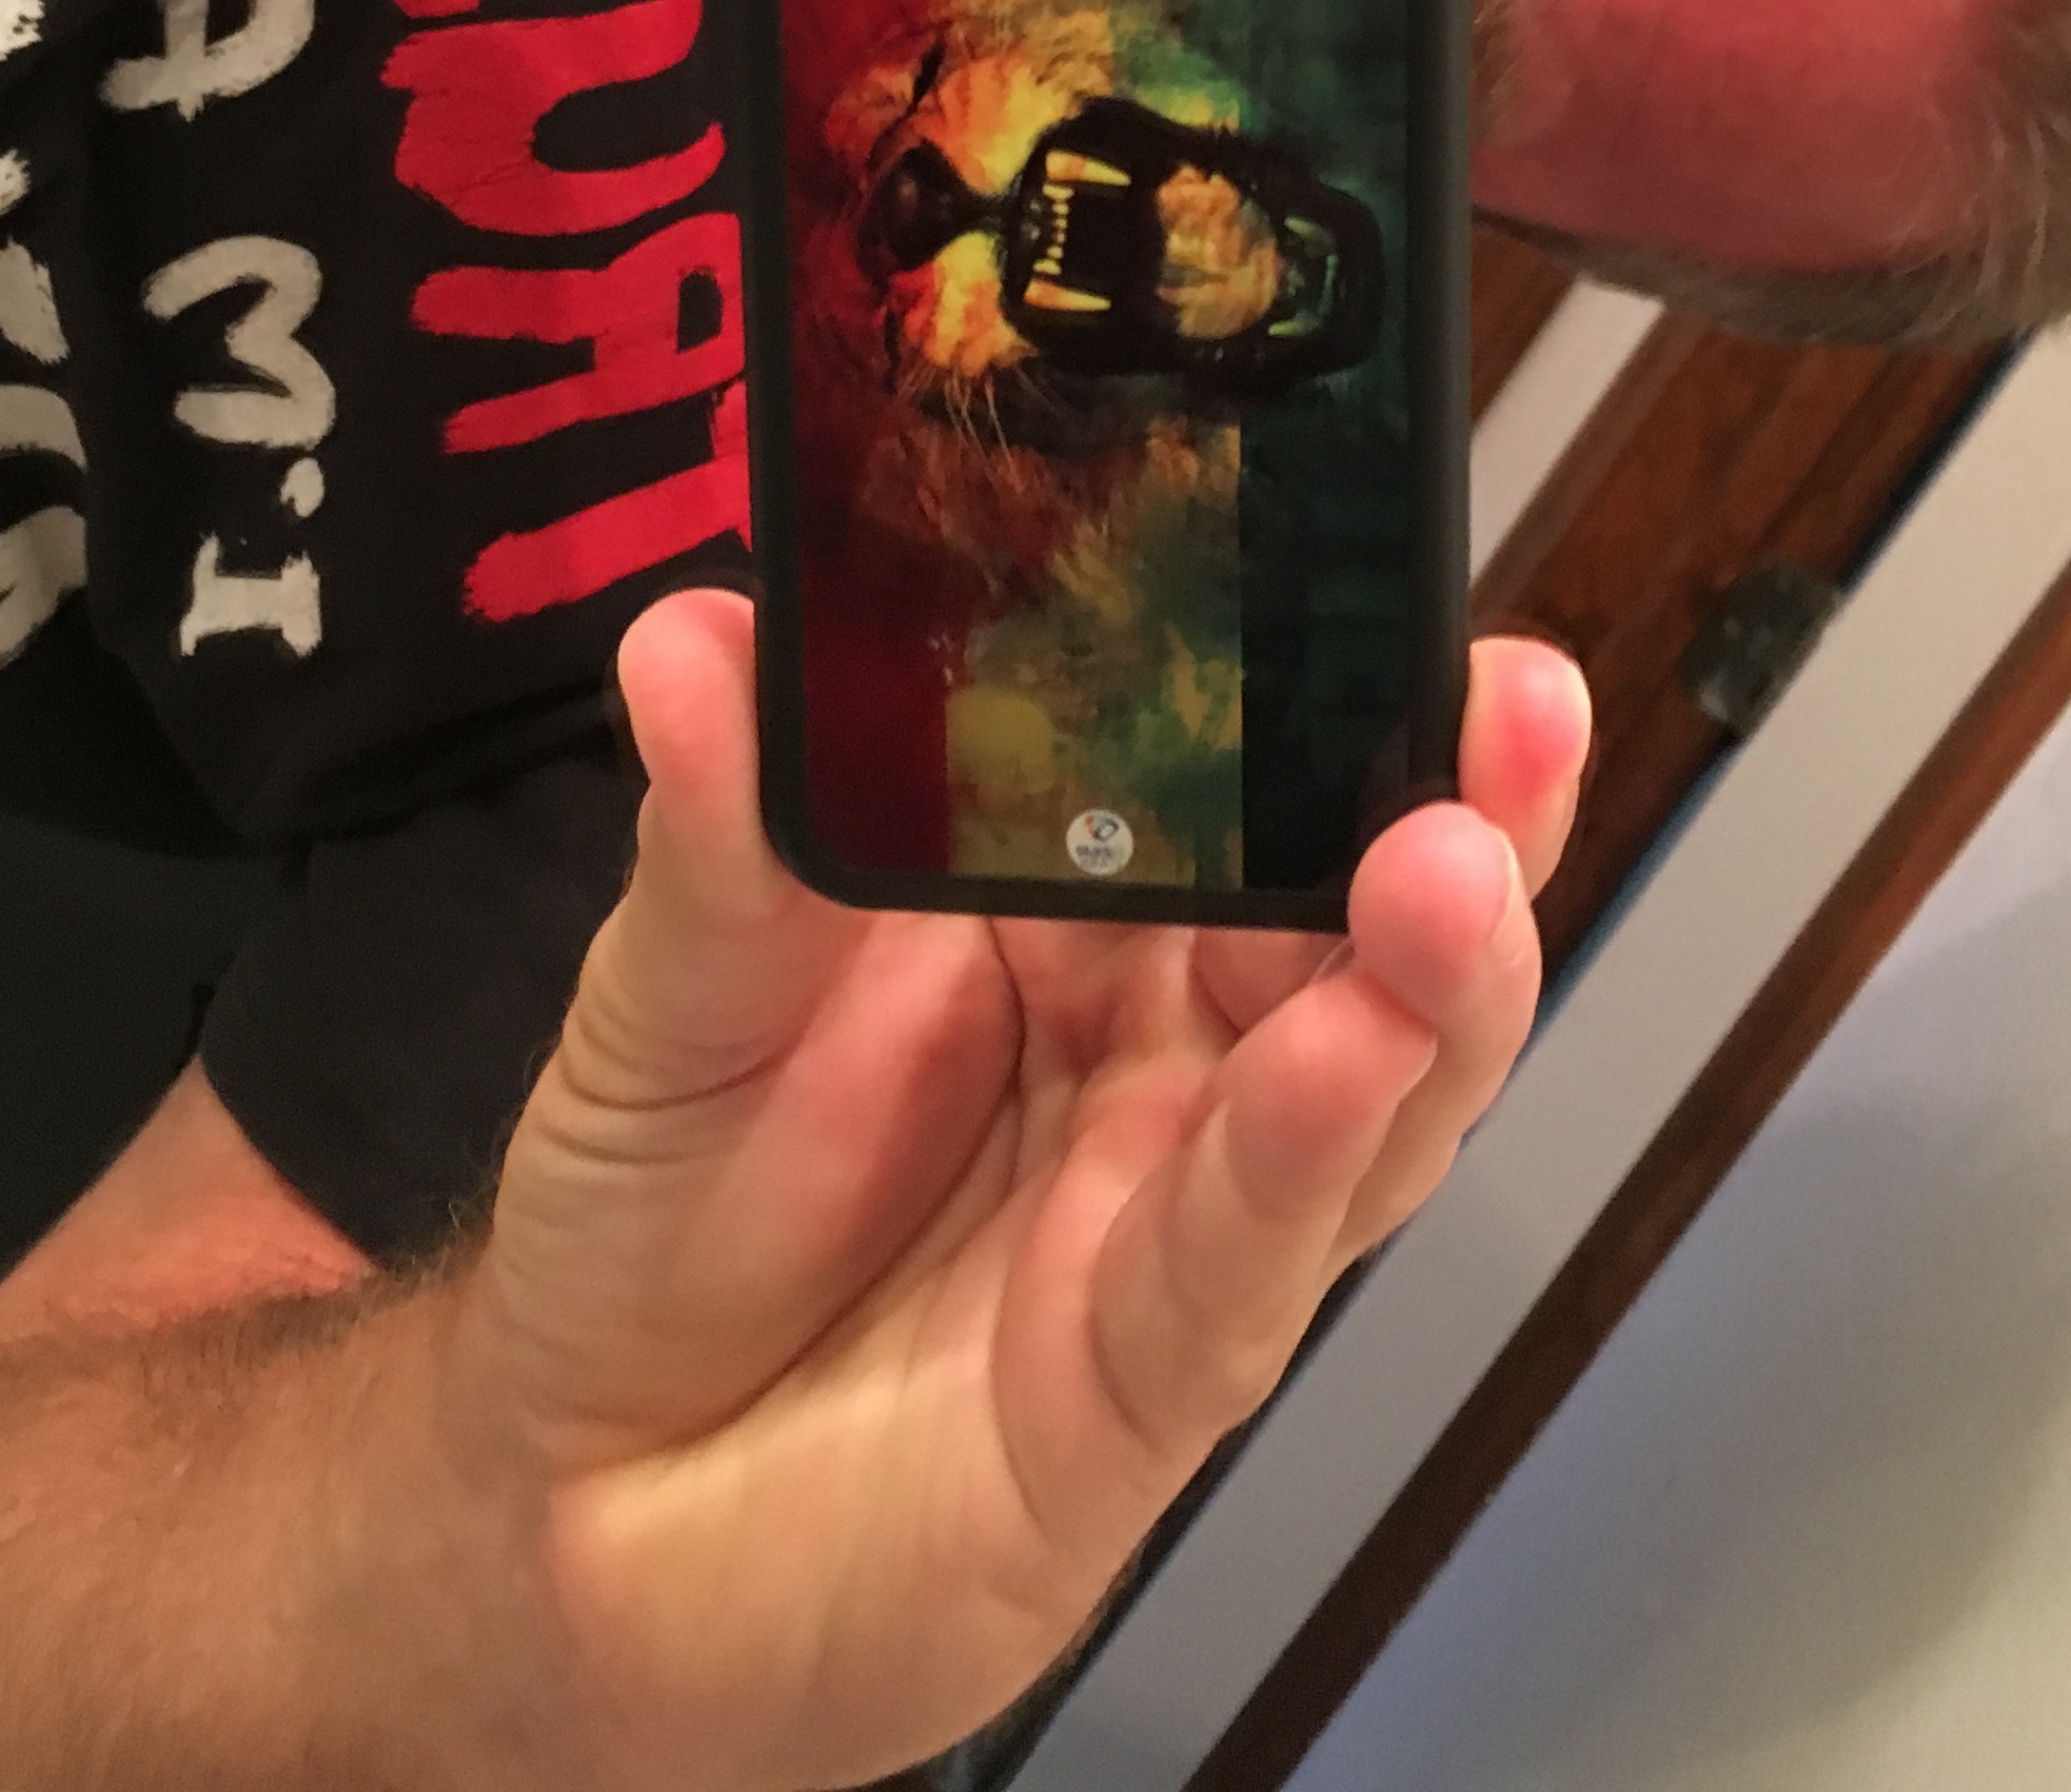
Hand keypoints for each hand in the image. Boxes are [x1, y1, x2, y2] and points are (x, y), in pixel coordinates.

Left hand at [439, 592, 1589, 1791]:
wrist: (557, 1499)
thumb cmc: (650, 1205)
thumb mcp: (674, 988)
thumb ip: (718, 827)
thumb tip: (696, 639)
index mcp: (1078, 907)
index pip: (1252, 774)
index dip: (1346, 682)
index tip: (1404, 570)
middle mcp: (1166, 1047)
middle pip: (1363, 920)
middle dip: (1461, 810)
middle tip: (1513, 705)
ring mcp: (1174, 1216)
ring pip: (1368, 1091)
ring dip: (1429, 980)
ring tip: (1453, 867)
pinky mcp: (1139, 1388)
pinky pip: (1243, 1264)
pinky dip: (1302, 1159)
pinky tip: (1345, 1061)